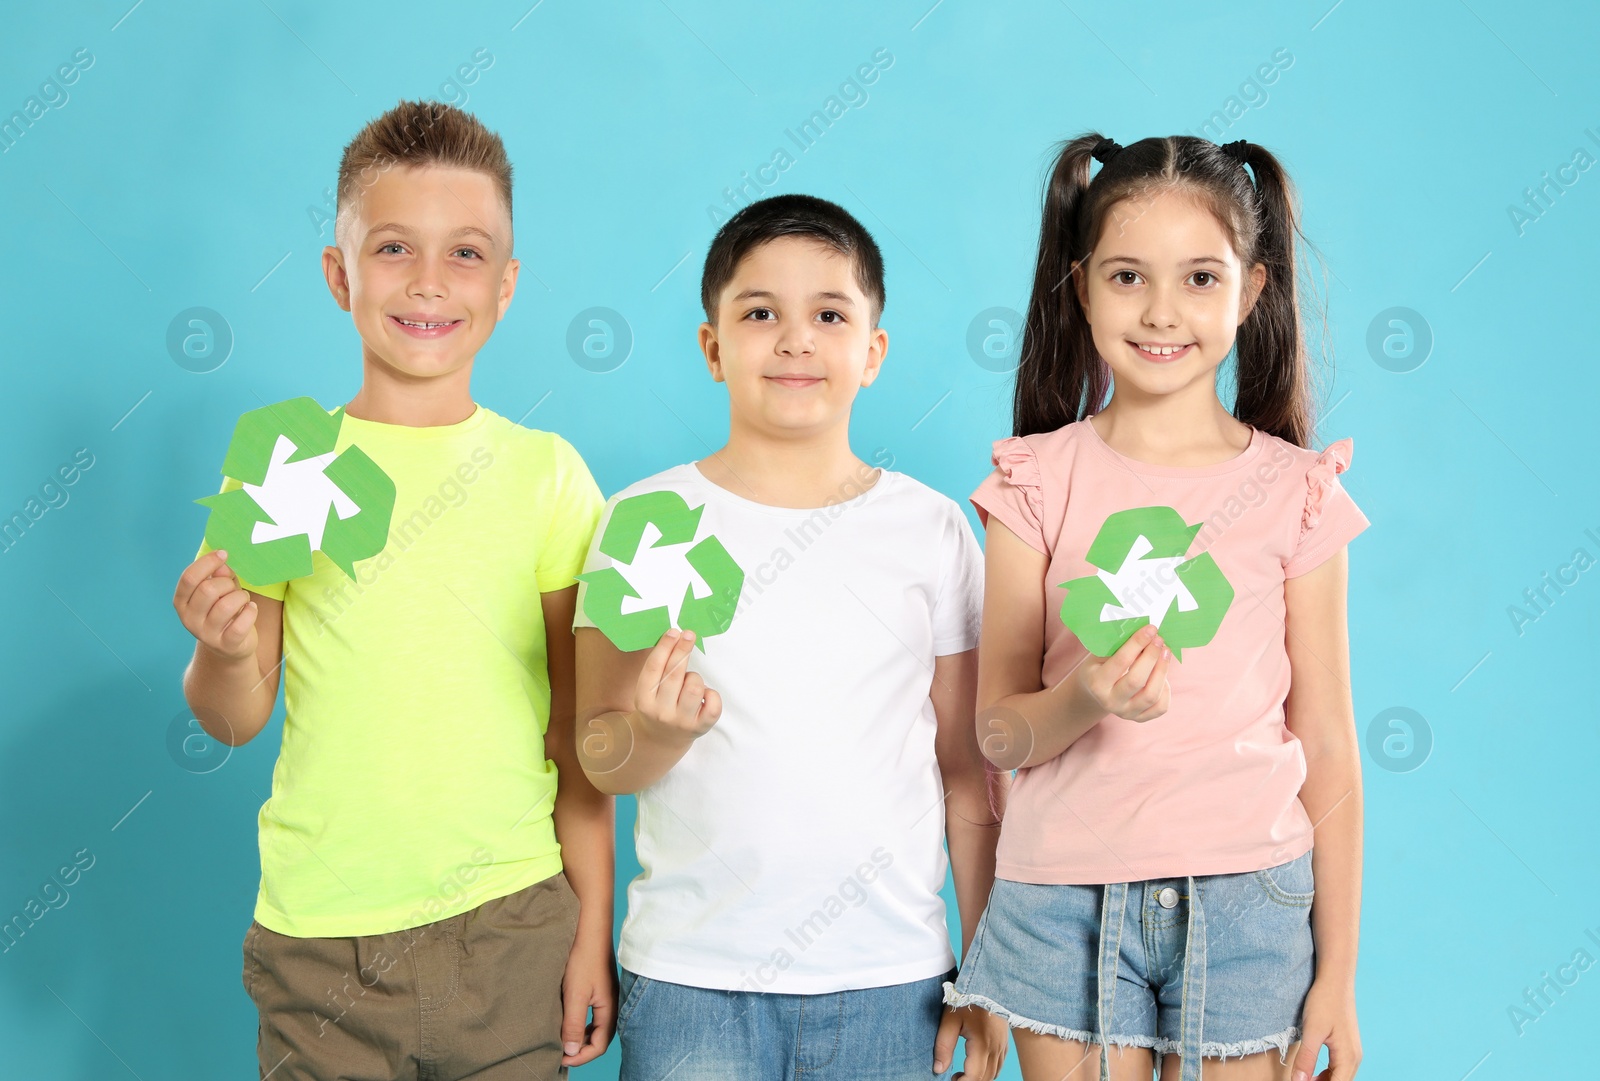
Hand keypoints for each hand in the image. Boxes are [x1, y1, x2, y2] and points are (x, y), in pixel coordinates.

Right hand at [173, 550, 257, 661]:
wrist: (230, 647)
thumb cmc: (223, 611)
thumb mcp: (220, 590)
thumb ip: (219, 576)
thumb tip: (221, 565)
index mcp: (182, 602)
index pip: (189, 578)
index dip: (208, 562)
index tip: (224, 554)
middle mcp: (189, 619)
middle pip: (208, 590)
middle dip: (227, 583)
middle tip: (233, 588)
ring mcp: (206, 634)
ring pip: (226, 605)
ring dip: (241, 597)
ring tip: (243, 599)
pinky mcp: (226, 644)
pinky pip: (241, 624)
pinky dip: (251, 611)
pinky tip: (251, 609)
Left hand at [559, 929, 615, 1066]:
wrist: (589, 930)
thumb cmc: (584, 959)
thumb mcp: (575, 996)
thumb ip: (574, 1025)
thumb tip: (571, 1052)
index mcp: (609, 1010)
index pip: (599, 1046)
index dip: (580, 1057)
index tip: (560, 1058)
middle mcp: (611, 1006)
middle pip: (599, 1038)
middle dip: (581, 1050)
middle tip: (560, 1052)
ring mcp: (605, 997)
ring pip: (596, 1027)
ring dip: (580, 1036)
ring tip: (562, 1039)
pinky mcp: (598, 989)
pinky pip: (592, 1015)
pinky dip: (581, 1024)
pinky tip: (568, 1019)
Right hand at [633, 628, 721, 740]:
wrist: (662, 739)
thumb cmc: (658, 704)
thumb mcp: (649, 689)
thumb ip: (659, 667)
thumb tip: (675, 635)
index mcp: (643, 700)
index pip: (654, 668)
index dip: (665, 647)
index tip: (674, 631)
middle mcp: (661, 712)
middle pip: (674, 674)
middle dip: (682, 651)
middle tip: (689, 634)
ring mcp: (681, 722)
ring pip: (694, 686)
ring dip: (694, 677)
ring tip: (689, 682)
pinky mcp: (700, 727)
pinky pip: (713, 702)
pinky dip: (711, 694)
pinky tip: (703, 696)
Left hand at [932, 1003, 1008, 1079]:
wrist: (987, 982)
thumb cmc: (967, 998)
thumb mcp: (949, 1020)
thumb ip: (943, 1046)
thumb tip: (938, 1069)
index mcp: (982, 1044)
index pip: (974, 1077)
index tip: (950, 1079)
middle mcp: (996, 1048)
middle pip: (985, 1078)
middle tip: (953, 1077)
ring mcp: (1002, 1045)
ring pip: (994, 1073)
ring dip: (979, 1078)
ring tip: (961, 1073)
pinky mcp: (1004, 1041)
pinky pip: (999, 1064)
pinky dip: (988, 1071)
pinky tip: (976, 1066)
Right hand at [1075, 623, 1169, 721]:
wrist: (1096, 692)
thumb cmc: (1100, 666)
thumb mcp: (1099, 654)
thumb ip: (1116, 646)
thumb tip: (1142, 631)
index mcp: (1097, 683)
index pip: (1121, 662)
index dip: (1138, 643)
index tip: (1150, 629)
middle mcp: (1110, 702)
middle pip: (1137, 681)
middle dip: (1152, 657)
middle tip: (1160, 640)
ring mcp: (1126, 713)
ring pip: (1151, 695)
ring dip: (1162, 671)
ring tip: (1165, 653)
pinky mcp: (1140, 718)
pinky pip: (1161, 707)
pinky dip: (1166, 689)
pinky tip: (1162, 675)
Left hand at [1292, 977, 1360, 1080]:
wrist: (1335, 980)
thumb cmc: (1324, 1002)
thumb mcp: (1311, 1031)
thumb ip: (1306, 1059)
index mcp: (1348, 1058)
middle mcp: (1354, 1058)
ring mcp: (1352, 1052)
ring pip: (1338, 1078)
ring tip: (1302, 1079)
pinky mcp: (1346, 1046)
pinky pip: (1338, 1068)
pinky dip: (1325, 1075)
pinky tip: (1311, 1073)